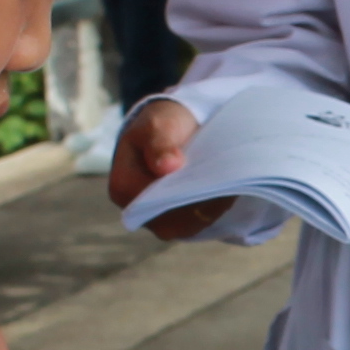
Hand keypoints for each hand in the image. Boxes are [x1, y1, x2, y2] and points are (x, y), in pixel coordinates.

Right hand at [106, 98, 220, 240]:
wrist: (173, 128)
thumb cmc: (161, 123)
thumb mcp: (158, 124)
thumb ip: (160, 143)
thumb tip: (166, 167)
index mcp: (123, 188)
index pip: (153, 203)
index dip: (179, 193)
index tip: (203, 176)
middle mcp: (138, 211)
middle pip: (172, 221)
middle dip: (198, 202)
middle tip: (223, 180)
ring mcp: (158, 219)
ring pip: (188, 225)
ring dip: (210, 207)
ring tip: (226, 184)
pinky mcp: (178, 221)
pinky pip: (199, 223)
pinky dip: (214, 209)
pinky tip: (226, 190)